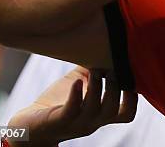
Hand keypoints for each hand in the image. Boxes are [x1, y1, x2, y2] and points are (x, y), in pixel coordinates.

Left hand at [7, 66, 137, 145]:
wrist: (30, 124)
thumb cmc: (58, 101)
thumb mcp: (81, 82)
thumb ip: (95, 67)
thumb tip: (106, 40)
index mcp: (100, 115)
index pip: (127, 114)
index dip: (133, 97)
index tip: (131, 76)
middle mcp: (92, 122)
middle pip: (114, 112)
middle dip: (117, 89)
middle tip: (113, 71)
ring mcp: (76, 123)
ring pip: (94, 110)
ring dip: (98, 88)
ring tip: (96, 71)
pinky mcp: (59, 121)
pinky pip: (71, 109)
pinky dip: (77, 93)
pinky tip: (77, 80)